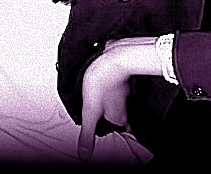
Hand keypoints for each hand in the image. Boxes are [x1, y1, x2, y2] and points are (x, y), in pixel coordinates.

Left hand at [77, 42, 131, 159]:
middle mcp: (125, 107)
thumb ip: (87, 134)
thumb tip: (84, 155)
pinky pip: (116, 87)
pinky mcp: (121, 78)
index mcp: (119, 118)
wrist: (114, 56)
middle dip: (107, 116)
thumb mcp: (89, 112)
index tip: (103, 131)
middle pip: (117, 117)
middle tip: (96, 115)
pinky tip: (100, 84)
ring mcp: (125, 92)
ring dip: (107, 101)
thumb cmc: (101, 82)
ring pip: (117, 102)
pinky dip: (109, 88)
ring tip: (95, 99)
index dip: (110, 131)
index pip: (118, 131)